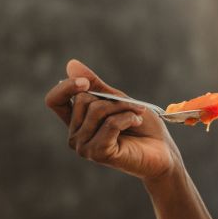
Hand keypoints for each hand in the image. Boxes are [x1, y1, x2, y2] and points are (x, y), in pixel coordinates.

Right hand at [43, 59, 180, 180]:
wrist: (163, 152)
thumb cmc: (142, 127)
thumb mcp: (118, 100)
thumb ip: (95, 86)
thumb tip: (70, 65)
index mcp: (77, 122)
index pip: (54, 100)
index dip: (66, 87)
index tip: (85, 82)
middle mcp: (75, 136)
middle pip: (82, 100)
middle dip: (112, 99)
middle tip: (133, 108)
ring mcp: (84, 147)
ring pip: (97, 110)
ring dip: (123, 108)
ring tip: (137, 117)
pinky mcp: (98, 154)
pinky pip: (110, 124)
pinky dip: (128, 118)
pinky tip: (136, 123)